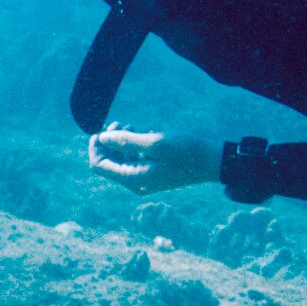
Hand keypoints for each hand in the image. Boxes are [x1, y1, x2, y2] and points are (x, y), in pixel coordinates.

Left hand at [87, 126, 216, 195]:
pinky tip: (143, 132)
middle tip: (119, 122)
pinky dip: (133, 146)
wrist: (211, 162)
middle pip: (108, 163)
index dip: (95, 147)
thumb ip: (125, 141)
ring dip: (120, 142)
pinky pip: (133, 160)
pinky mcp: (152, 173)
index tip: (101, 129)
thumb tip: (102, 138)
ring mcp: (144, 179)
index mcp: (133, 179)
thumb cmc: (185, 152)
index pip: (99, 166)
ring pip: (120, 160)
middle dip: (108, 142)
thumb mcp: (154, 143)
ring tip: (131, 126)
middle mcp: (135, 183)